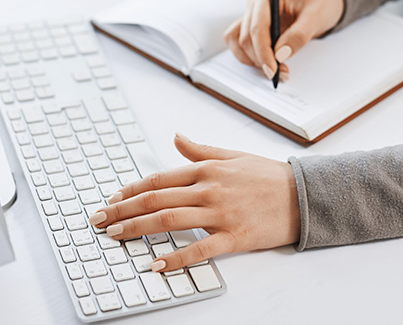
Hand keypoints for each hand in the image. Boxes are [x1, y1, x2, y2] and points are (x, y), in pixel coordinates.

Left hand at [88, 134, 300, 271]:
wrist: (303, 195)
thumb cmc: (268, 176)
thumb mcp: (233, 155)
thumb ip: (201, 150)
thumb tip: (176, 137)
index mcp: (207, 169)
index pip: (158, 178)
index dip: (131, 189)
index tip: (112, 198)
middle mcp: (209, 189)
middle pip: (156, 198)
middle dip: (123, 209)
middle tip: (99, 219)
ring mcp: (220, 213)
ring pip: (170, 219)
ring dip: (138, 228)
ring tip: (115, 235)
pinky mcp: (234, 237)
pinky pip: (199, 249)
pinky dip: (177, 258)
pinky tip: (158, 264)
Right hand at [223, 0, 343, 80]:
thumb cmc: (320, 1)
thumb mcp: (316, 16)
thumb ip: (298, 35)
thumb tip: (280, 54)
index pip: (257, 27)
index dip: (263, 52)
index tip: (272, 70)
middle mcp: (255, 3)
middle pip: (246, 38)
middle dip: (261, 59)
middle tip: (280, 73)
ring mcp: (251, 15)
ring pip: (238, 43)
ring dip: (253, 60)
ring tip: (275, 69)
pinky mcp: (252, 27)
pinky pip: (240, 45)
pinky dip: (250, 58)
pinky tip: (268, 63)